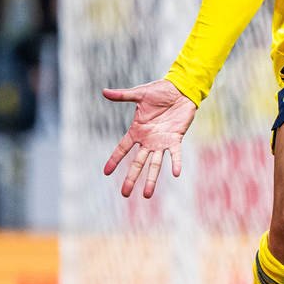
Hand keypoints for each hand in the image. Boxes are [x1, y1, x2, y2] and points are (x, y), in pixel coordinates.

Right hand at [101, 78, 196, 198]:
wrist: (180, 90)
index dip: (114, 160)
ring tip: (146, 194)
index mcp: (137, 131)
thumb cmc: (159, 91)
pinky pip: (175, 153)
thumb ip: (123, 96)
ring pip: (154, 164)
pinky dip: (175, 162)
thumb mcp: (139, 94)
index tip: (106, 172)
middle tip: (124, 193)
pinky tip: (175, 173)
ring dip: (151, 178)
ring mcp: (162, 141)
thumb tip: (104, 92)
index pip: (122, 148)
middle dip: (131, 178)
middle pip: (137, 162)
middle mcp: (148, 140)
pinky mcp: (176, 138)